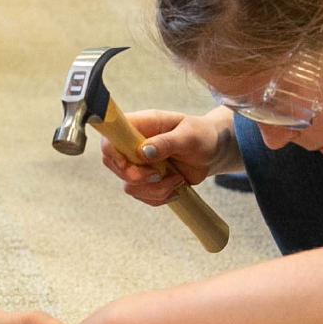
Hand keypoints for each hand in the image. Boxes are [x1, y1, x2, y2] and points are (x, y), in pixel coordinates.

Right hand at [103, 108, 235, 206]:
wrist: (212, 151)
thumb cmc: (201, 135)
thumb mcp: (189, 136)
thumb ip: (167, 142)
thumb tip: (143, 152)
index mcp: (140, 126)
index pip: (110, 137)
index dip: (112, 153)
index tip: (129, 163)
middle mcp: (133, 145)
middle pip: (113, 165)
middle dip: (136, 177)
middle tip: (160, 175)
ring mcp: (138, 164)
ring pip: (129, 185)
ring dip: (154, 189)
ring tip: (177, 180)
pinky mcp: (146, 181)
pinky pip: (142, 195)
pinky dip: (159, 197)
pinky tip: (176, 188)